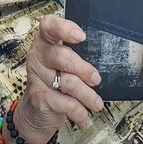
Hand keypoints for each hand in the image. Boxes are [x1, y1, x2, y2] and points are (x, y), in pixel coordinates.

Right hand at [13, 16, 103, 143]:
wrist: (36, 112)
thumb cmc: (55, 80)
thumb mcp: (64, 64)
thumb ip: (78, 55)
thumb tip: (107, 55)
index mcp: (45, 41)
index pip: (49, 26)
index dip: (64, 28)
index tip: (81, 36)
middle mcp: (38, 56)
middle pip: (62, 56)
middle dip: (83, 69)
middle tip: (96, 79)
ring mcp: (36, 77)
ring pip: (67, 83)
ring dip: (87, 95)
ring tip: (97, 103)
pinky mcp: (39, 98)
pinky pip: (65, 103)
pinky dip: (79, 112)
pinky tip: (85, 117)